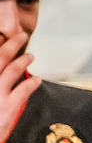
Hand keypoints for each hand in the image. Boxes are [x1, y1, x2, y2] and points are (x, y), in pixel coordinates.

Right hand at [0, 28, 39, 142]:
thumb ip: (0, 79)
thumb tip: (3, 70)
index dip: (0, 45)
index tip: (3, 36)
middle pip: (0, 57)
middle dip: (11, 43)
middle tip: (21, 35)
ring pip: (12, 70)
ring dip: (23, 60)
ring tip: (30, 55)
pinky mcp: (6, 107)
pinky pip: (23, 89)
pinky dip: (32, 82)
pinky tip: (37, 79)